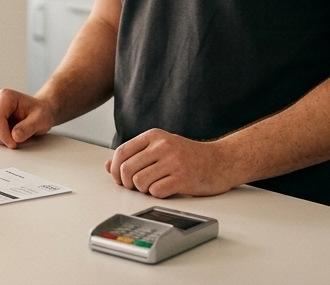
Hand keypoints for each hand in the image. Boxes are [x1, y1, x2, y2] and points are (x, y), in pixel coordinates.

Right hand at [0, 88, 54, 148]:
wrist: (37, 112)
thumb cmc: (39, 113)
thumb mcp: (41, 120)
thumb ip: (29, 127)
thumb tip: (15, 136)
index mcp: (5, 96)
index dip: (3, 135)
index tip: (14, 144)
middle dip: (0, 138)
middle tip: (14, 142)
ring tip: (10, 137)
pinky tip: (3, 136)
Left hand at [105, 129, 240, 197]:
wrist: (221, 161)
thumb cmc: (189, 156)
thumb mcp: (160, 148)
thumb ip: (135, 155)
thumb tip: (108, 166)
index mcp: (154, 136)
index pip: (121, 152)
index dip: (115, 169)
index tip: (119, 178)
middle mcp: (162, 146)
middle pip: (127, 169)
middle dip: (127, 183)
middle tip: (135, 186)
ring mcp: (173, 161)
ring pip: (139, 182)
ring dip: (143, 190)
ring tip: (154, 186)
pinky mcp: (183, 177)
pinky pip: (156, 192)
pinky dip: (157, 194)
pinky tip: (166, 189)